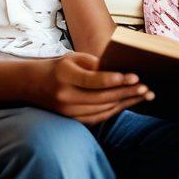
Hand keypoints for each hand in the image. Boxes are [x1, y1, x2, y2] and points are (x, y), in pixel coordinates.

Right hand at [36, 52, 152, 124]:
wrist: (31, 85)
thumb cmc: (57, 67)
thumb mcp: (73, 58)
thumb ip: (95, 64)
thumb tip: (119, 71)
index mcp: (65, 75)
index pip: (93, 80)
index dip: (115, 79)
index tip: (134, 76)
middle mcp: (65, 96)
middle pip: (102, 97)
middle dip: (127, 93)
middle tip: (146, 88)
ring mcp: (67, 111)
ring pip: (102, 109)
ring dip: (125, 103)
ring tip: (144, 96)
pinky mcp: (71, 119)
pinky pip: (97, 117)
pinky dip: (114, 110)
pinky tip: (128, 103)